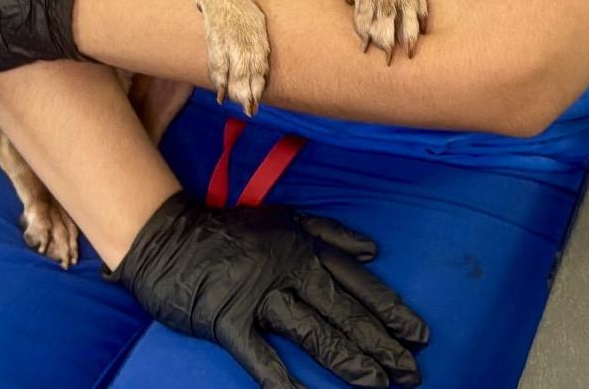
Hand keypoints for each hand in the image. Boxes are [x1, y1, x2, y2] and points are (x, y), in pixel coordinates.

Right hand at [108, 191, 427, 387]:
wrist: (169, 237)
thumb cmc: (229, 230)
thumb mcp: (281, 217)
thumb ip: (328, 231)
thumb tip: (373, 250)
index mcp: (300, 244)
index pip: (355, 280)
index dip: (390, 309)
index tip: (420, 335)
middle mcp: (286, 267)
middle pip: (343, 310)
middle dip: (382, 342)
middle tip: (412, 372)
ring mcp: (257, 296)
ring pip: (313, 333)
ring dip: (349, 361)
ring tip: (381, 384)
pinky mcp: (228, 321)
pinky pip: (262, 358)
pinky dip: (284, 384)